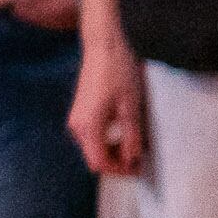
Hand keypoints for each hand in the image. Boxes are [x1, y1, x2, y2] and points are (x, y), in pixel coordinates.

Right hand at [70, 26, 147, 177]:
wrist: (103, 46)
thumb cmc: (118, 72)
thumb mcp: (131, 106)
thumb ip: (131, 136)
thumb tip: (133, 158)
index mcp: (89, 126)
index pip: (99, 163)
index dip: (119, 170)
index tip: (138, 168)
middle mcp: (77, 126)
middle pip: (94, 157)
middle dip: (117, 162)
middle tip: (140, 159)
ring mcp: (76, 118)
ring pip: (93, 147)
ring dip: (113, 151)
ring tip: (135, 145)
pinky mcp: (80, 112)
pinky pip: (91, 135)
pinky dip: (107, 140)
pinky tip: (124, 131)